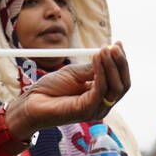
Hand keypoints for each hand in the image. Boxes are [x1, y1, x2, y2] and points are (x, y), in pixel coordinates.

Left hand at [4, 43, 129, 140]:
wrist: (33, 102)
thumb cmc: (52, 89)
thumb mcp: (75, 73)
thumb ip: (92, 68)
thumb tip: (107, 55)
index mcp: (100, 97)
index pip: (120, 80)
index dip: (121, 62)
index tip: (118, 44)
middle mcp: (102, 106)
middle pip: (122, 85)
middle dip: (121, 64)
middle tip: (114, 46)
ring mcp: (96, 110)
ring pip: (115, 88)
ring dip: (111, 65)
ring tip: (103, 50)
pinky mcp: (87, 111)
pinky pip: (100, 90)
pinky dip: (101, 72)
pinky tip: (97, 58)